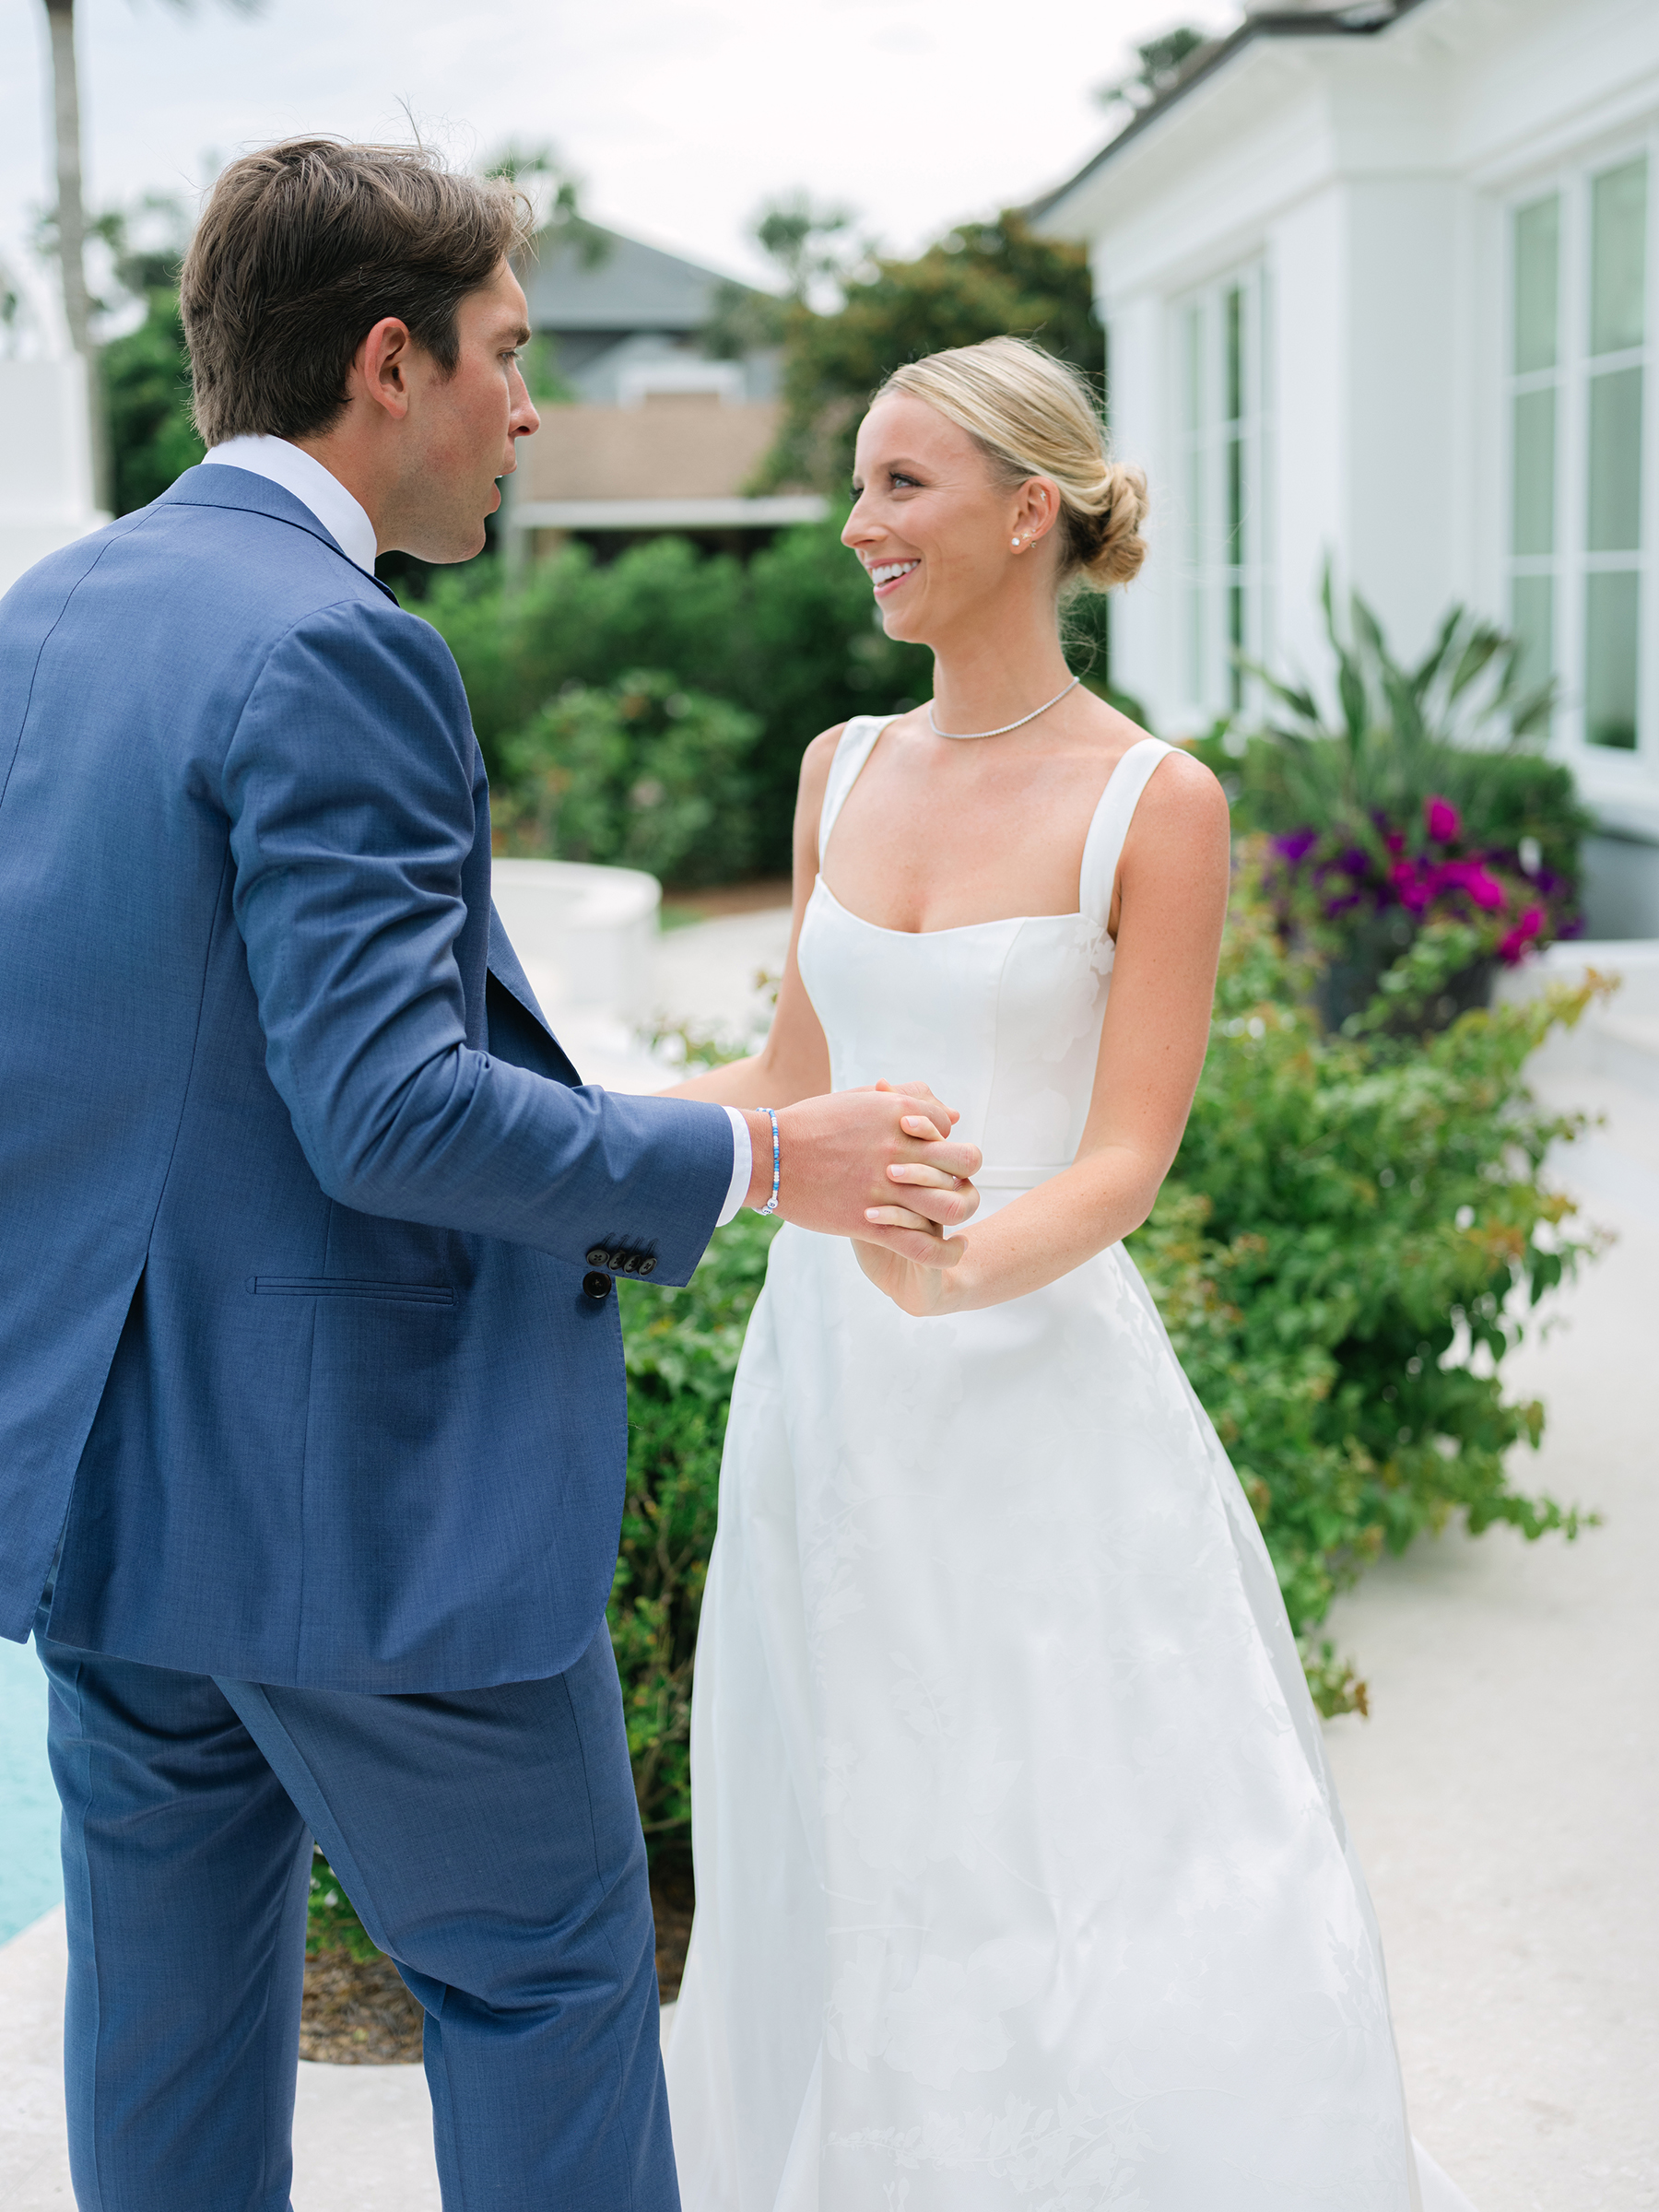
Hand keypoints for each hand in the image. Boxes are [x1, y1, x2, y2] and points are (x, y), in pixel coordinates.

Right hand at [754, 1079, 979, 1264]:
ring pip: (953, 1205)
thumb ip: (908, 1100)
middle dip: (964, 1174)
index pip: (948, 1128)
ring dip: (957, 1211)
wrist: (764, 1157)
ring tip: (949, 1218)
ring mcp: (887, 1187)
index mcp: (898, 1114)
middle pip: (967, 1161)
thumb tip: (951, 1114)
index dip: (941, 1143)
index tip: (924, 1156)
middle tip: (947, 1185)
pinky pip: (924, 1246)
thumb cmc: (807, 1125)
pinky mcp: (871, 1222)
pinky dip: (947, 1254)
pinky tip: (955, 1250)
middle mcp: (900, 1148)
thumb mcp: (860, 1101)